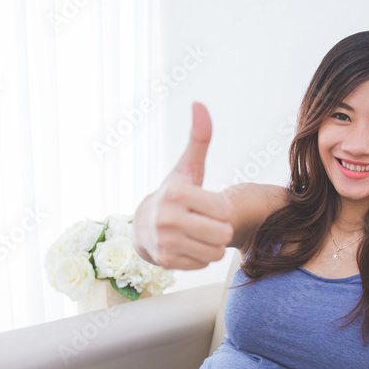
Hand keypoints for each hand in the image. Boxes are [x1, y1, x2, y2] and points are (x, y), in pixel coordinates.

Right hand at [132, 102, 233, 269]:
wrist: (143, 226)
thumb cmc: (173, 194)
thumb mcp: (186, 167)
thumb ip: (199, 138)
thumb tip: (199, 104)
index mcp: (176, 193)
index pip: (224, 210)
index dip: (222, 209)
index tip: (208, 205)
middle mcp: (167, 218)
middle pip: (222, 233)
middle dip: (219, 229)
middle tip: (206, 222)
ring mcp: (166, 242)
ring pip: (215, 252)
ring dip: (213, 245)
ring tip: (199, 234)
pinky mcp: (166, 261)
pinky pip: (204, 264)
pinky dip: (201, 257)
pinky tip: (188, 245)